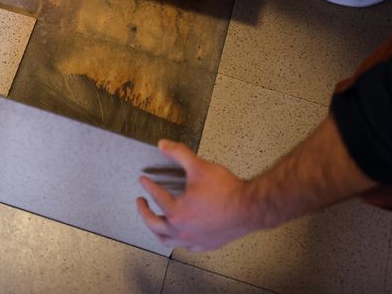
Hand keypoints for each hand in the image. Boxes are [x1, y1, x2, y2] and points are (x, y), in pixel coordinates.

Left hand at [137, 140, 260, 251]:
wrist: (250, 208)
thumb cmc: (226, 190)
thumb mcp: (199, 166)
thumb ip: (178, 154)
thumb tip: (162, 145)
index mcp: (177, 214)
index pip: (157, 197)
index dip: (148, 186)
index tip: (143, 181)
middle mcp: (182, 231)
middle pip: (154, 224)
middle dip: (144, 211)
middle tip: (141, 202)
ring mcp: (194, 240)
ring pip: (167, 240)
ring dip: (157, 229)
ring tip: (154, 220)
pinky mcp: (206, 245)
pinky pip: (185, 246)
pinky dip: (177, 240)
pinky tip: (179, 234)